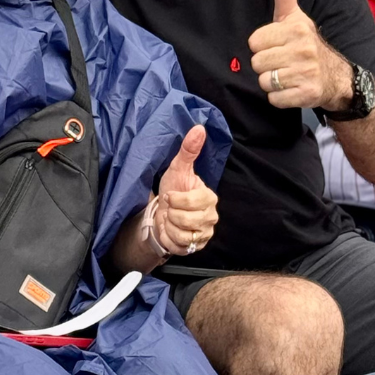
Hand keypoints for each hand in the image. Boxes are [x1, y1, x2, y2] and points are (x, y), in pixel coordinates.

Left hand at [153, 125, 218, 255]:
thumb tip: (199, 128)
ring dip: (168, 224)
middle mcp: (211, 217)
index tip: (170, 195)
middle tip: (170, 207)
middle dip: (170, 212)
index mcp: (209, 197)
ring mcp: (205, 233)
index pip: (191, 202)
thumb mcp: (177, 168)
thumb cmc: (173, 189)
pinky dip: (168, 236)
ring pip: (181, 233)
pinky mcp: (196, 247)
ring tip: (170, 218)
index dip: (175, 199)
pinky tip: (170, 229)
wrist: (163, 212)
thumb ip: (188, 150)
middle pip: (185, 219)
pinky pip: (178, 244)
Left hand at [248, 0, 353, 109]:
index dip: (262, 46)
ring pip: (263, 81)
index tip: (278, 46)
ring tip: (288, 75)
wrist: (338, 78)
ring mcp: (306, 73)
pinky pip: (274, 99)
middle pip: (256, 62)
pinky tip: (292, 89)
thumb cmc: (307, 44)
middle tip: (283, 62)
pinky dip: (280, 98)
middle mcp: (302, 49)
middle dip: (266, 65)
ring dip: (272, 82)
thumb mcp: (295, 16)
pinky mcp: (307, 94)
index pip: (253, 42)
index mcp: (295, 29)